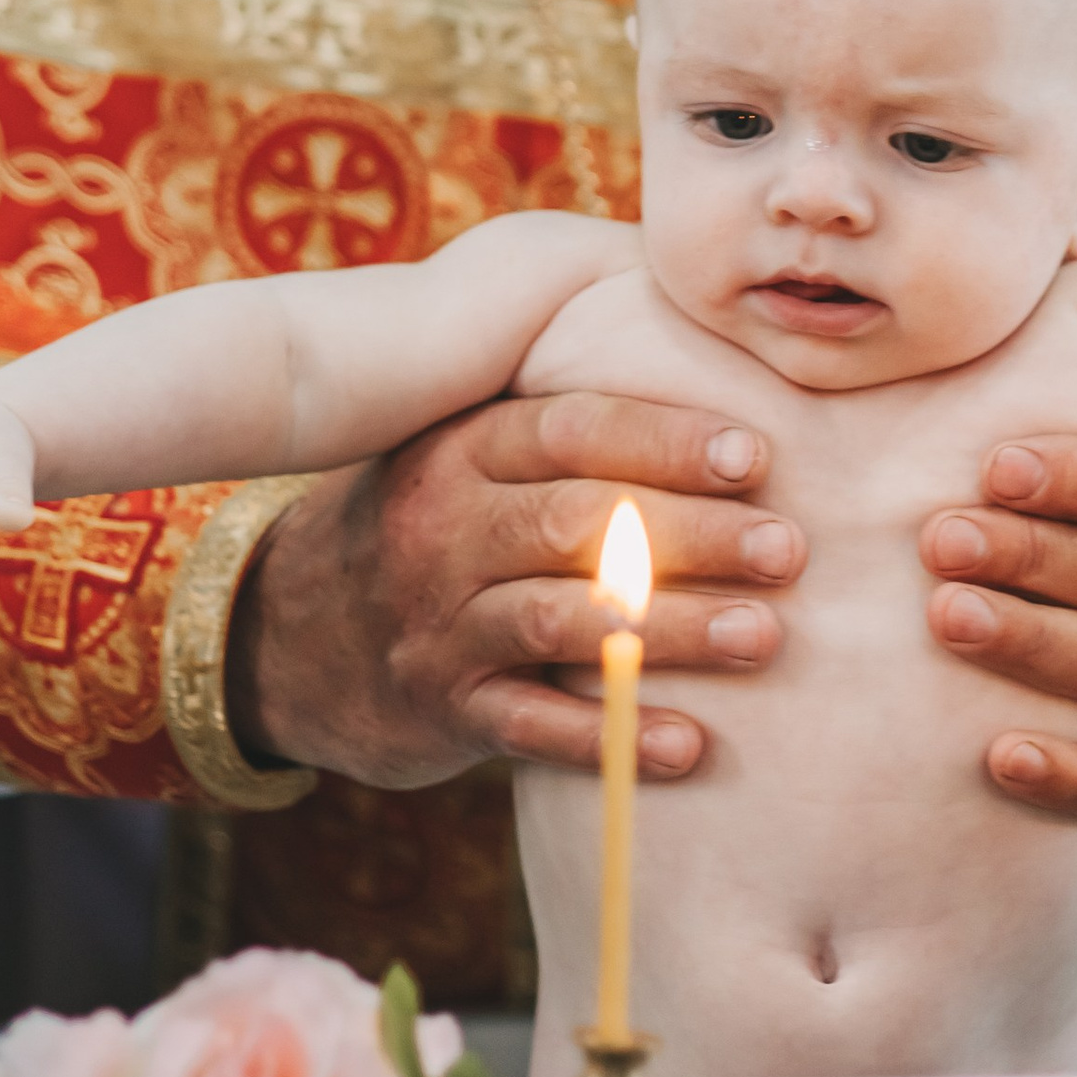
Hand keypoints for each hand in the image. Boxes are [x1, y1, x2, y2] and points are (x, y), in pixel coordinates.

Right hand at [228, 390, 802, 787]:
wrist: (287, 637)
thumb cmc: (427, 524)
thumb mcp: (457, 450)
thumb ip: (556, 415)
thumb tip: (692, 329)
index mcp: (458, 448)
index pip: (570, 430)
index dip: (665, 439)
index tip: (756, 455)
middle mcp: (441, 530)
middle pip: (579, 523)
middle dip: (693, 534)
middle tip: (790, 548)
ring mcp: (437, 624)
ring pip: (565, 622)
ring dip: (673, 630)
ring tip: (766, 635)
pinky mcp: (441, 710)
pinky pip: (532, 728)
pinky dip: (613, 737)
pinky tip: (690, 747)